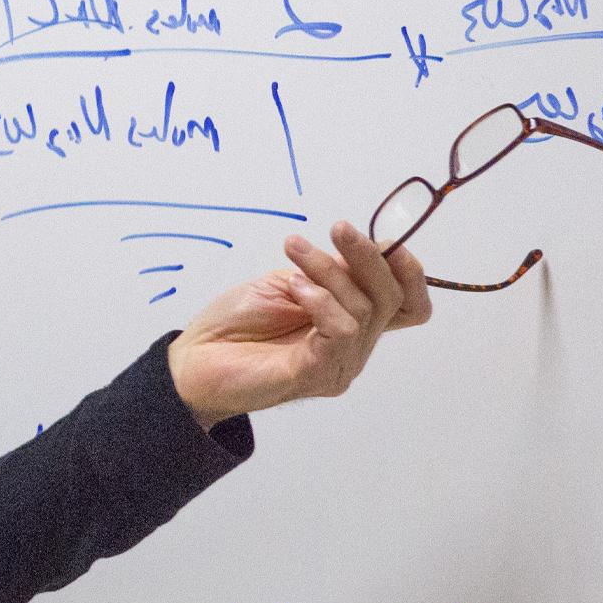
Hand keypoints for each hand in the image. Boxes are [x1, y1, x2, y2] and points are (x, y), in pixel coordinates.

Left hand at [166, 221, 431, 428]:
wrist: (194, 359)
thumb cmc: (237, 323)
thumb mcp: (290, 282)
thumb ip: (332, 273)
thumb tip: (367, 249)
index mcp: (352, 322)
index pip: (409, 304)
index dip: (408, 270)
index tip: (384, 238)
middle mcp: (354, 347)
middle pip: (393, 299)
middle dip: (368, 256)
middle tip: (339, 228)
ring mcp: (339, 364)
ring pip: (365, 309)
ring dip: (330, 271)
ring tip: (293, 254)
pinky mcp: (317, 374)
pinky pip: (343, 329)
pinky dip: (322, 299)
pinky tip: (295, 288)